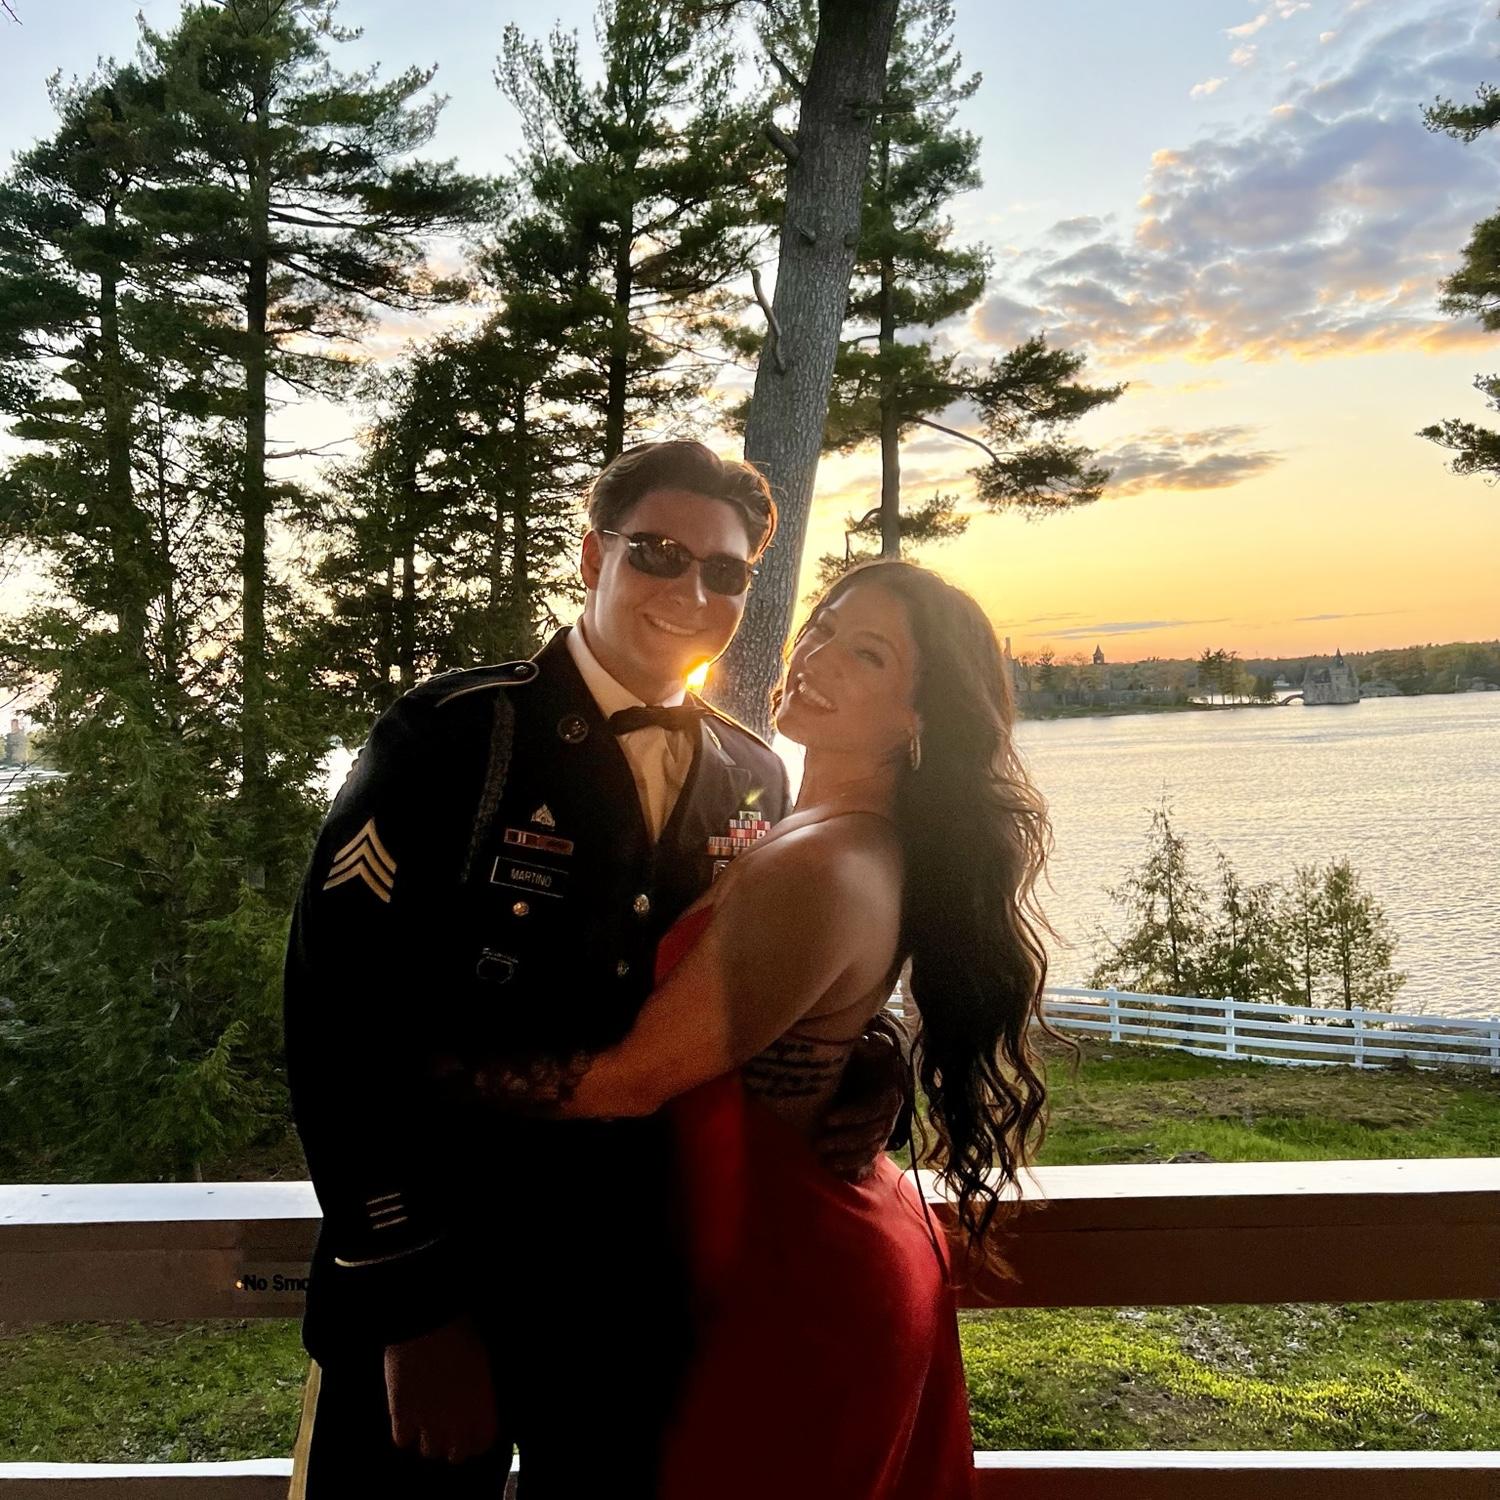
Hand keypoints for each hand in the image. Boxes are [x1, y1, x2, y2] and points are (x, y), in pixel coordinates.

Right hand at [384, 1314, 500, 1464]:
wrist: (426, 1323)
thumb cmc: (459, 1333)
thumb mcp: (481, 1362)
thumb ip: (480, 1393)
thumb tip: (474, 1404)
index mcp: (481, 1406)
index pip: (482, 1443)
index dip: (475, 1440)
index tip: (469, 1434)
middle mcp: (457, 1421)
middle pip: (456, 1454)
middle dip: (452, 1445)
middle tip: (445, 1431)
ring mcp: (428, 1421)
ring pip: (429, 1451)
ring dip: (427, 1439)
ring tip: (424, 1423)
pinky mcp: (402, 1416)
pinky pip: (402, 1441)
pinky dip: (403, 1432)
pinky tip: (405, 1418)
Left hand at [814, 1017, 909, 1183]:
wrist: (877, 1074)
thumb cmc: (867, 1059)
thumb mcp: (868, 1048)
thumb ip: (867, 1046)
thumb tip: (863, 1039)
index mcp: (888, 1092)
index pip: (872, 1108)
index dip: (852, 1116)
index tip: (827, 1119)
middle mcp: (888, 1116)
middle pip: (870, 1134)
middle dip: (844, 1141)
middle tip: (818, 1144)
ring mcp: (882, 1133)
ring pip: (869, 1150)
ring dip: (847, 1158)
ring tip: (823, 1161)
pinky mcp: (873, 1144)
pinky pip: (868, 1161)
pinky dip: (856, 1170)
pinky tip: (838, 1174)